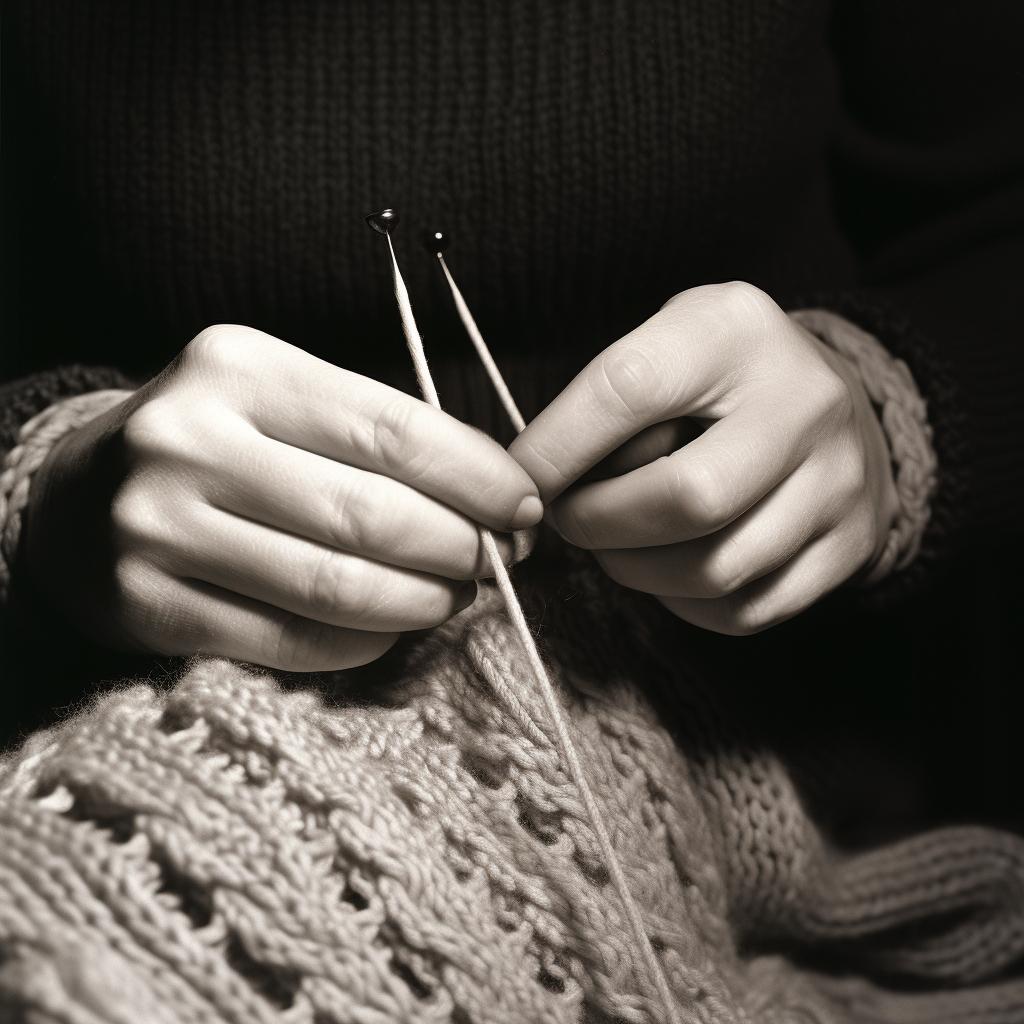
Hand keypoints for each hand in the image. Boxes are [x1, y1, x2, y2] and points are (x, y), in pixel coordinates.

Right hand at [26, 325, 541, 668]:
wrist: (78, 494)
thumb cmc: (214, 442)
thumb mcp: (280, 399)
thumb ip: (375, 436)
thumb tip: (495, 497)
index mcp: (240, 367)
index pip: (395, 431)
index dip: (480, 478)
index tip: (526, 508)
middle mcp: (190, 439)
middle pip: (372, 515)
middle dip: (460, 548)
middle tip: (495, 562)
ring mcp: (159, 526)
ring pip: (335, 587)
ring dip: (420, 602)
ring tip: (452, 597)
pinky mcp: (146, 604)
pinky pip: (289, 642)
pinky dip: (360, 643)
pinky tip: (386, 631)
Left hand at [509, 283, 897, 634]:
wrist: (838, 407)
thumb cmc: (722, 379)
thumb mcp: (666, 344)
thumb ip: (603, 399)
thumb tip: (533, 484)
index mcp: (736, 331)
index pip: (627, 389)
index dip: (557, 448)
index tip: (521, 482)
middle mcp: (803, 403)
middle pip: (685, 498)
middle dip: (601, 523)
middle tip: (570, 519)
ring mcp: (837, 482)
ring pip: (713, 569)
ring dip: (635, 570)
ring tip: (616, 544)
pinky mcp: (849, 547)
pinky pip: (744, 609)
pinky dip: (683, 602)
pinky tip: (669, 569)